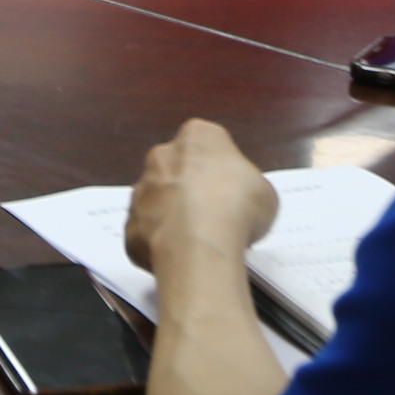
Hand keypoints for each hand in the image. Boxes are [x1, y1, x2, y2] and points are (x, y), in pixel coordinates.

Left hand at [126, 119, 278, 274]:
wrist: (199, 244)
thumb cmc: (235, 208)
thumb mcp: (264, 192)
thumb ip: (247, 187)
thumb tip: (243, 200)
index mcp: (197, 137)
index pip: (207, 144)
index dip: (221, 169)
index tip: (232, 191)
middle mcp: (162, 157)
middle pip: (176, 170)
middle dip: (191, 190)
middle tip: (215, 216)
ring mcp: (141, 191)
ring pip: (157, 202)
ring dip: (173, 218)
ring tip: (199, 241)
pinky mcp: (130, 227)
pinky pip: (146, 235)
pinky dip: (160, 246)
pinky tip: (182, 257)